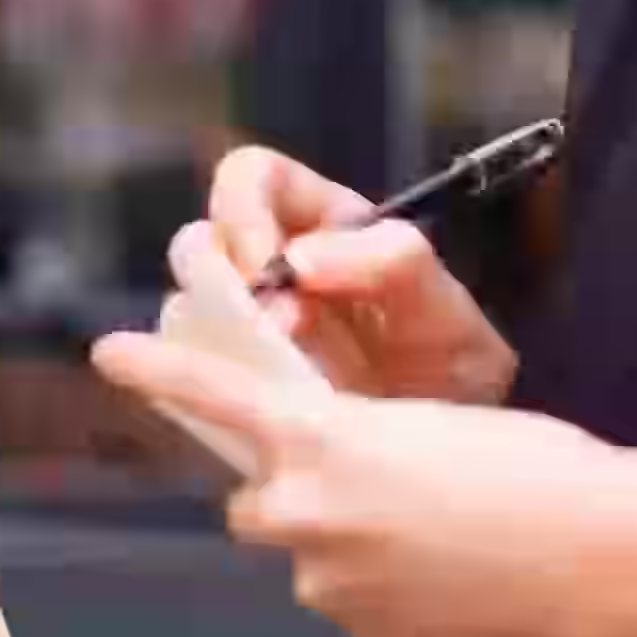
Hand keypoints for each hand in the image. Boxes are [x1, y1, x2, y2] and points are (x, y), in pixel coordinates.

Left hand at [86, 330, 636, 636]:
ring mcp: (330, 582)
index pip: (218, 398)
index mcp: (326, 437)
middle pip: (257, 504)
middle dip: (294, 498)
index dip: (158, 369)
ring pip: (309, 557)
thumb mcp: (434, 423)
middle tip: (371, 487)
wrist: (600, 557)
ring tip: (438, 535)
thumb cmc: (537, 467)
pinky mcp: (363, 633)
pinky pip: (353, 603)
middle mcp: (309, 511)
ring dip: (347, 546)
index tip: (104, 349)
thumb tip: (341, 488)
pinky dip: (385, 590)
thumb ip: (358, 451)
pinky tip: (452, 577)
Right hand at [188, 145, 518, 409]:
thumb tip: (300, 260)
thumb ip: (395, 266)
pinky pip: (186, 373)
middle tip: (269, 334)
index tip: (265, 271)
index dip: (242, 210)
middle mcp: (272, 267)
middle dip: (220, 286)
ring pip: (184, 310)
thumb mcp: (449, 316)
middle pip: (198, 243)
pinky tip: (259, 408)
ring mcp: (244, 327)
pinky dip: (210, 388)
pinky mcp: (230, 384)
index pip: (252, 177)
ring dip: (217, 342)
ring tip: (274, 378)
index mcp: (324, 225)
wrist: (450, 458)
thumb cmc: (451, 373)